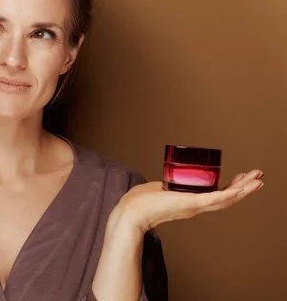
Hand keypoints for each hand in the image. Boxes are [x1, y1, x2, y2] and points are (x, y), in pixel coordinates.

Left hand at [112, 169, 264, 232]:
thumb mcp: (159, 190)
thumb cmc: (139, 203)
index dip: (230, 188)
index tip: (241, 178)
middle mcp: (195, 206)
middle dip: (244, 187)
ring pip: (225, 198)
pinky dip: (230, 193)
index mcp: (189, 203)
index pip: (215, 195)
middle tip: (259, 177)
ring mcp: (194, 206)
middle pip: (226, 198)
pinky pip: (215, 198)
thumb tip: (164, 183)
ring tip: (258, 181)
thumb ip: (166, 188)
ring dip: (243, 190)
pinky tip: (242, 188)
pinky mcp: (191, 204)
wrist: (131, 213)